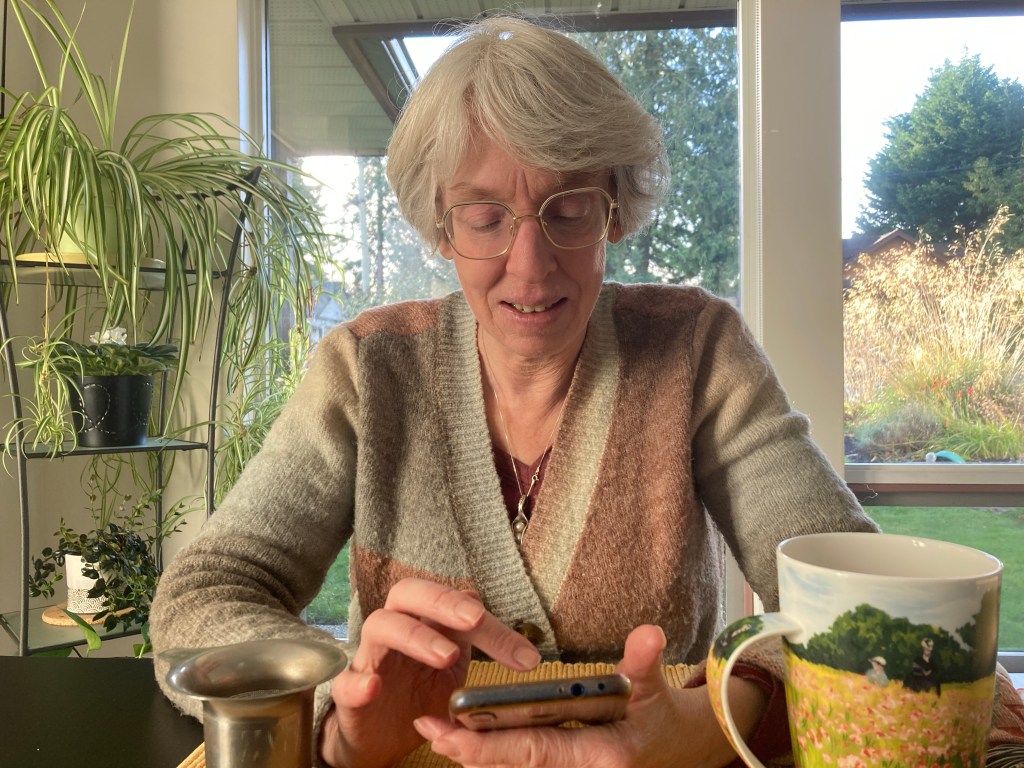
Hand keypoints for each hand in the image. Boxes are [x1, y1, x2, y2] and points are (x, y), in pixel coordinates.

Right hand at [318, 577, 541, 767]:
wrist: (378, 737)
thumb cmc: (419, 694)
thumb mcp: (458, 677)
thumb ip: (482, 659)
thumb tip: (527, 654)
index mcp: (428, 622)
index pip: (457, 604)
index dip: (492, 625)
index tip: (526, 657)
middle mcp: (398, 630)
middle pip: (409, 592)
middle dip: (443, 601)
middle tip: (474, 619)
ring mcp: (371, 658)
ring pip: (380, 625)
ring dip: (414, 635)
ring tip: (446, 656)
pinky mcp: (349, 692)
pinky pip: (346, 680)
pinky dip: (358, 681)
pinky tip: (374, 687)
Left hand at [412, 624, 767, 767]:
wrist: (680, 749)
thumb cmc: (661, 716)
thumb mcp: (652, 688)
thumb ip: (643, 663)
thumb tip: (649, 634)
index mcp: (599, 755)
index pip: (531, 751)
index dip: (487, 745)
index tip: (449, 731)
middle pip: (512, 765)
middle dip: (467, 751)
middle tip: (426, 730)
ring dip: (475, 755)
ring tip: (435, 733)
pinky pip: (524, 765)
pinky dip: (495, 756)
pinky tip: (466, 743)